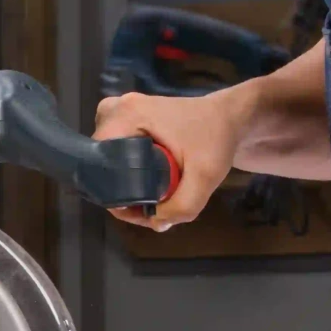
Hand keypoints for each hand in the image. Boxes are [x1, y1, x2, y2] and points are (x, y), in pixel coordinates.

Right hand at [93, 91, 238, 228]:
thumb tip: (154, 221)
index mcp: (128, 114)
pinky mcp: (129, 119)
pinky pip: (117, 151)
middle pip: (102, 161)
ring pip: (109, 159)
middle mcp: (117, 108)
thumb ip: (183, 205)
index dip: (114, 192)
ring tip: (152, 200)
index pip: (99, 159)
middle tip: (148, 210)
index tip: (137, 210)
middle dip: (122, 192)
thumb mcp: (205, 176)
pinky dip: (130, 170)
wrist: (230, 117)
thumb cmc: (217, 139)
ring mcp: (122, 111)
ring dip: (126, 183)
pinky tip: (151, 184)